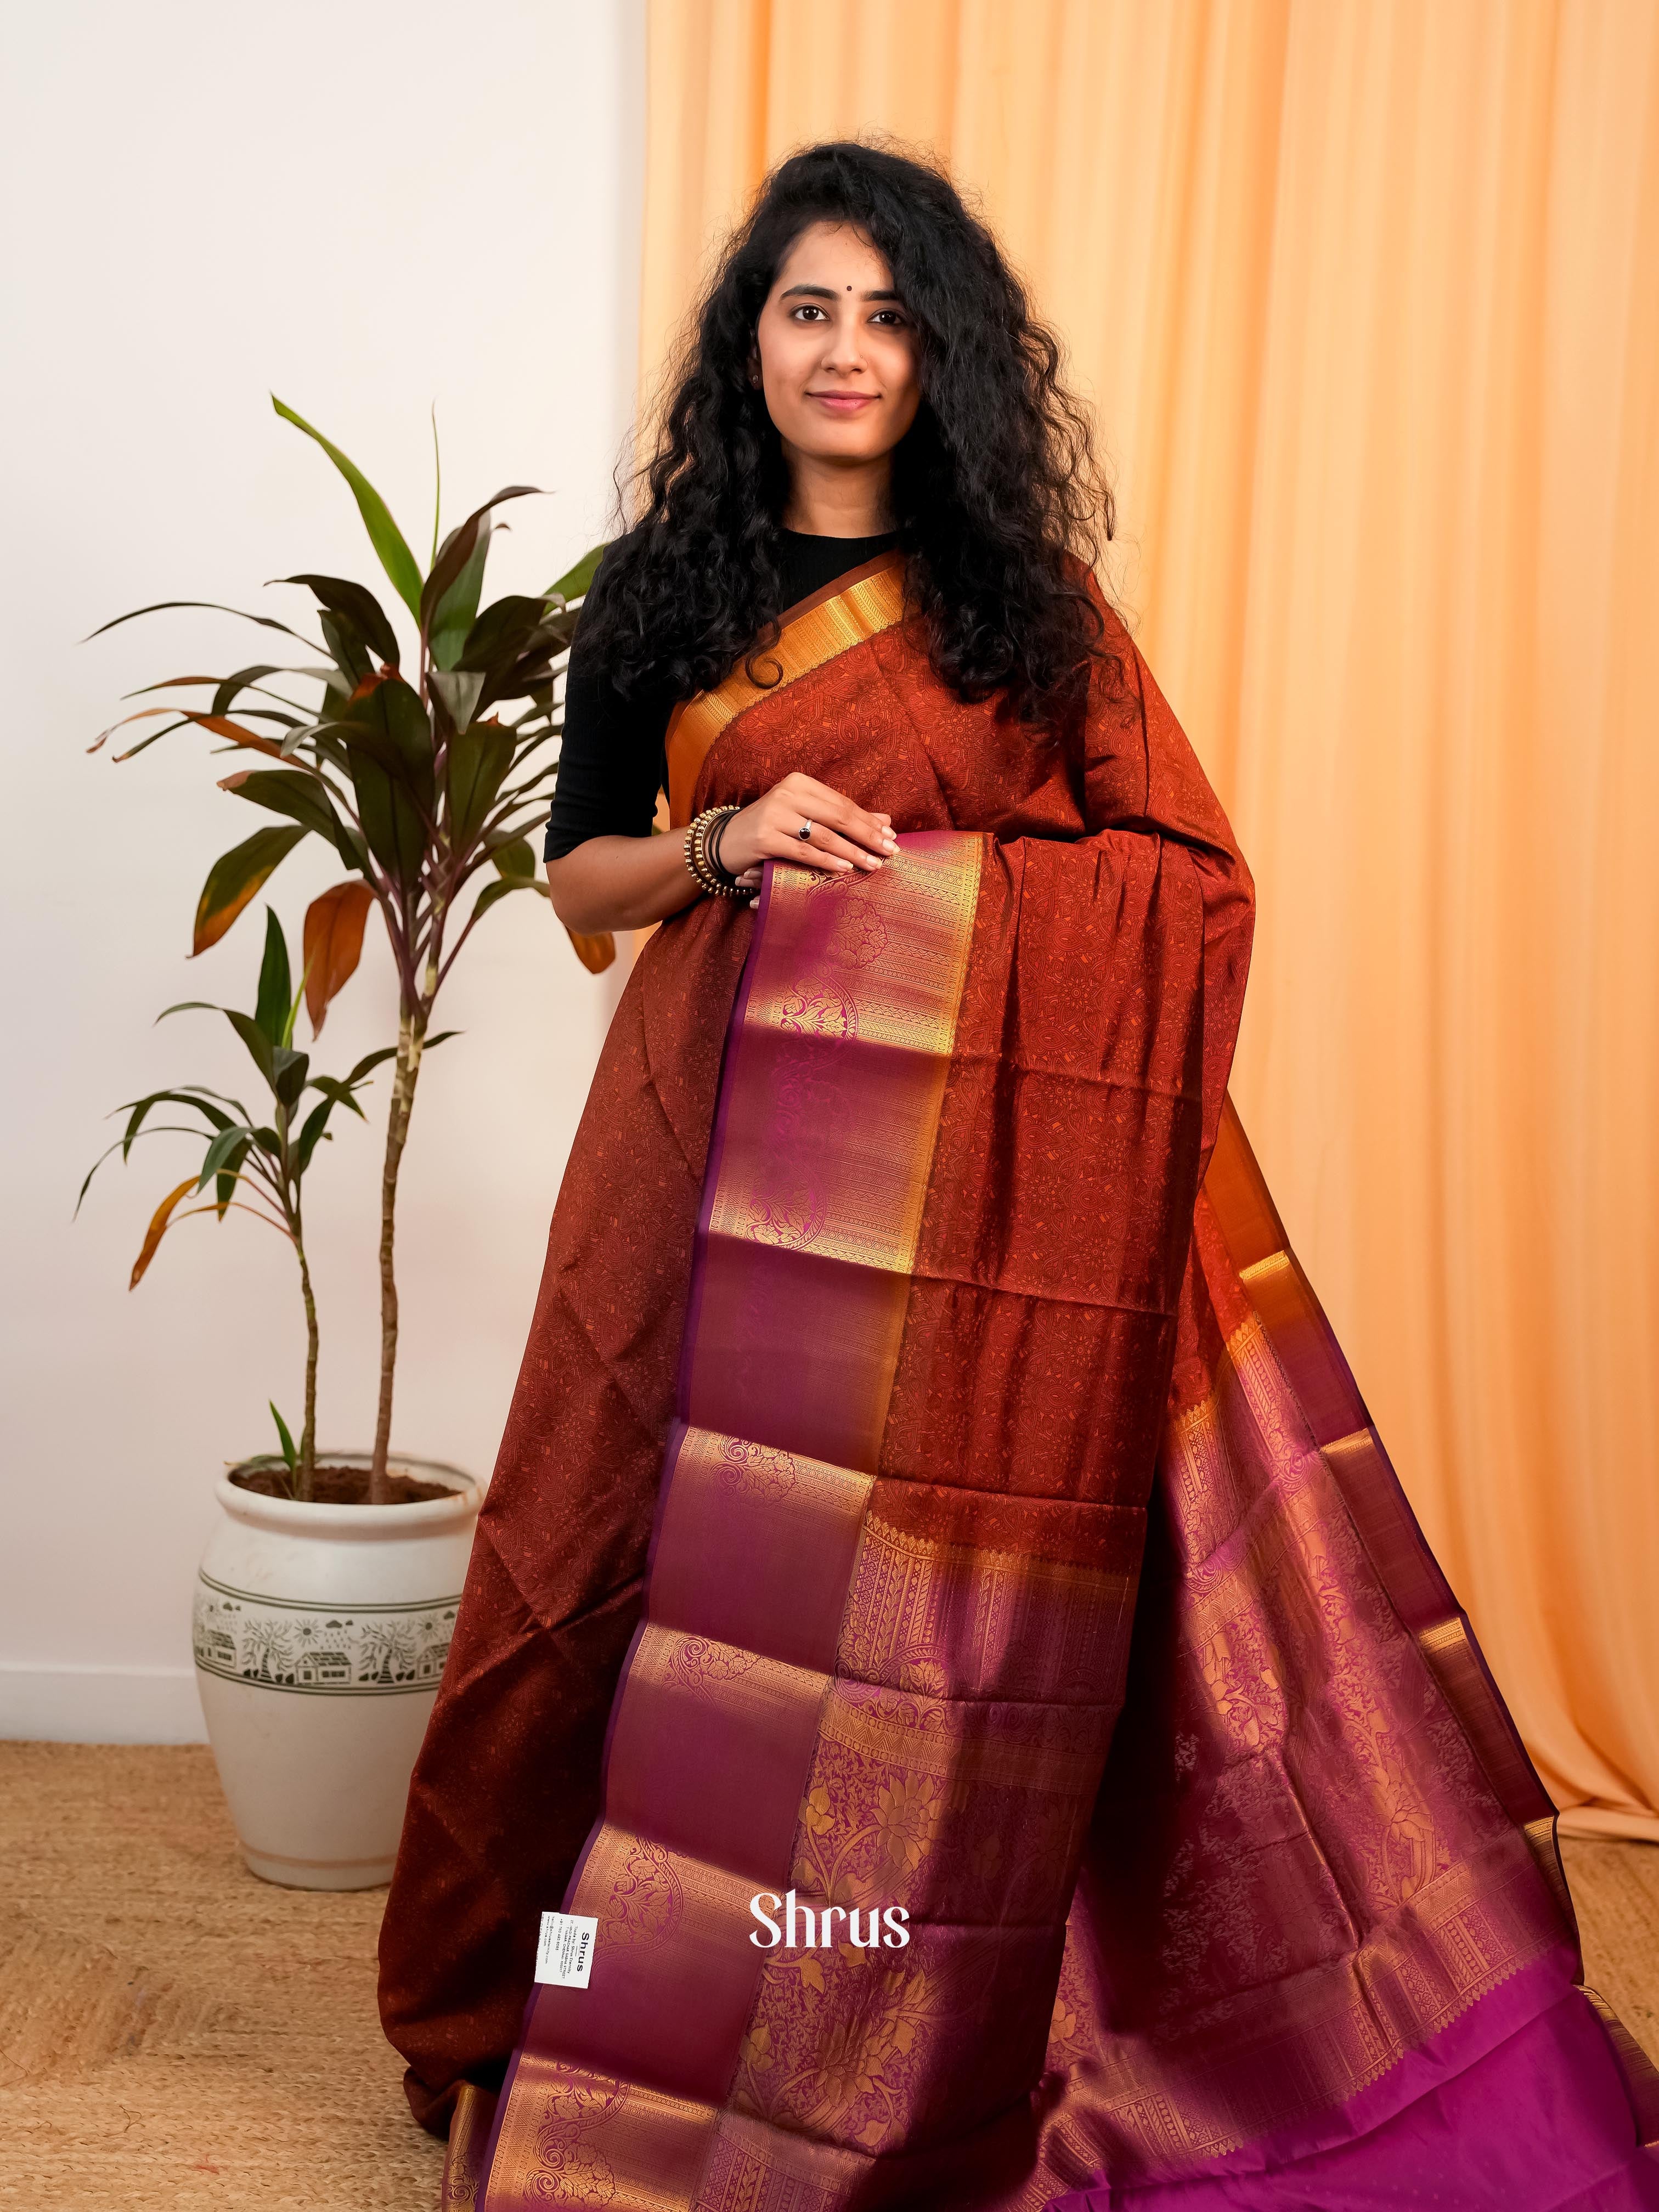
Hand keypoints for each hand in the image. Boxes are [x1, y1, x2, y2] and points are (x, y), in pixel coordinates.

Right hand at [716, 773, 898, 886]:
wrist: (726, 841)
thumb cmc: (772, 828)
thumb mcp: (807, 816)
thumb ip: (843, 817)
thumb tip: (885, 821)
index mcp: (800, 782)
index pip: (843, 803)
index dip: (869, 821)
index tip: (891, 836)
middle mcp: (787, 793)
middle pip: (838, 816)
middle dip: (867, 836)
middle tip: (890, 852)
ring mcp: (774, 814)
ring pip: (823, 835)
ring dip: (852, 852)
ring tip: (872, 865)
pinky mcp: (764, 837)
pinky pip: (803, 851)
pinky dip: (826, 861)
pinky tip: (844, 870)